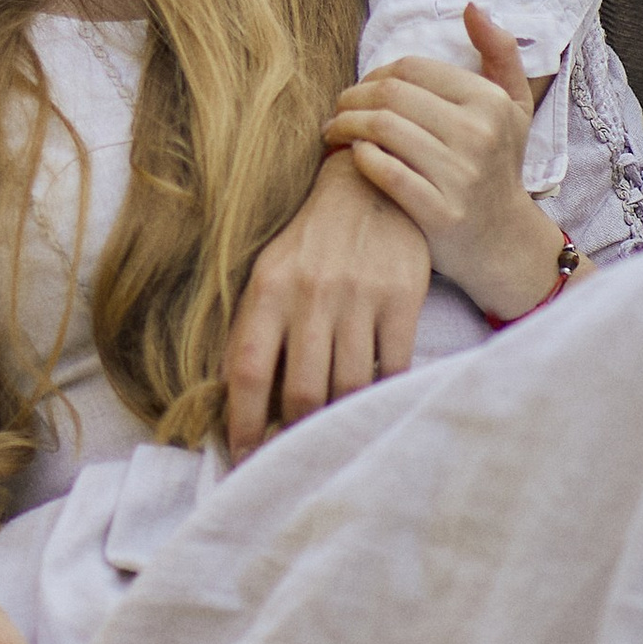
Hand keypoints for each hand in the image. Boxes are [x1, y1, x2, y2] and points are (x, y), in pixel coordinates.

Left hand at [224, 150, 431, 460]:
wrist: (367, 186)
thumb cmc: (310, 243)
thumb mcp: (268, 274)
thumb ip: (255, 331)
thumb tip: (240, 402)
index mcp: (269, 289)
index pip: (249, 370)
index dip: (244, 423)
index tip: (245, 457)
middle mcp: (312, 293)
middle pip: (302, 391)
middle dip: (296, 434)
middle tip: (295, 455)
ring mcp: (360, 296)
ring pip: (348, 386)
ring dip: (338, 420)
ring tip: (332, 436)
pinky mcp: (402, 297)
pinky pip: (392, 367)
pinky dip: (381, 394)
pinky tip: (371, 403)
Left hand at [320, 3, 563, 321]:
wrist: (503, 241)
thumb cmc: (498, 165)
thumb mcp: (513, 106)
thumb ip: (498, 52)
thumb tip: (474, 6)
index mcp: (490, 102)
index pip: (410, 67)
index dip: (375, 73)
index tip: (362, 90)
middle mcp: (478, 134)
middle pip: (390, 94)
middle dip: (351, 98)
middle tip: (337, 110)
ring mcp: (460, 175)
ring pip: (381, 128)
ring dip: (345, 125)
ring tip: (334, 132)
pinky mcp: (439, 211)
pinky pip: (382, 169)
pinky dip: (358, 157)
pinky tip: (351, 157)